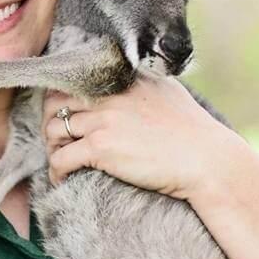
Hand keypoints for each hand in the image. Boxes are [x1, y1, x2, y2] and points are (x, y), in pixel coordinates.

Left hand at [41, 74, 247, 199]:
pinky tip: (62, 181)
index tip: (64, 116)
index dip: (62, 99)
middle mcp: (108, 94)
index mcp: (122, 78)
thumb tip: (134, 82)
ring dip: (52, 149)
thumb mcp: (167, 92)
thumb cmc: (194, 131)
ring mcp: (103, 119)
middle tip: (58, 142)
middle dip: (51, 122)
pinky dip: (56, 172)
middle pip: (55, 103)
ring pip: (53, 130)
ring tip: (62, 162)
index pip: (74, 80)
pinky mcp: (100, 147)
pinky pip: (61, 159)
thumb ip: (143, 83)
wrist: (208, 160)